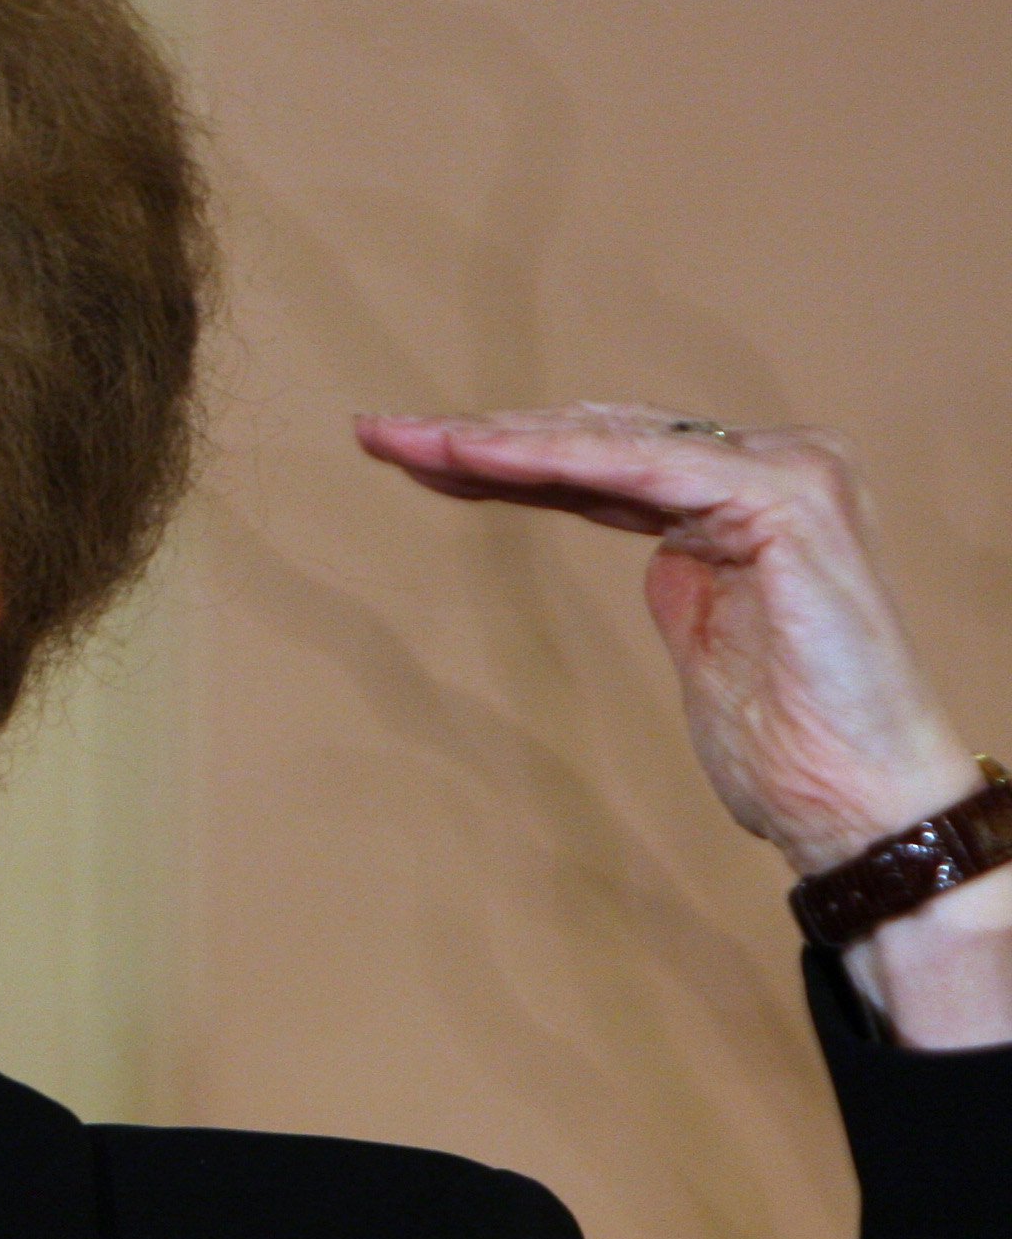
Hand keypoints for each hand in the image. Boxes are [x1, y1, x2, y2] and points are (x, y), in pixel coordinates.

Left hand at [357, 405, 1008, 1047]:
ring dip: (497, 438)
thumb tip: (643, 543)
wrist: (855, 804)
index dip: (507, 457)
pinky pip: (642, 466)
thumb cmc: (787, 741)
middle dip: (484, 438)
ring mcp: (785, 475)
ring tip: (407, 440)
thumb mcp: (703, 636)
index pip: (605, 461)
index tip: (414, 458)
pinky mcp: (785, 499)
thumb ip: (677, 572)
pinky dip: (554, 457)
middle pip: (598, 439)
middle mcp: (771, 468)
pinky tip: (478, 454)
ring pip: (609, 441)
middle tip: (382, 434)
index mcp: (749, 499)